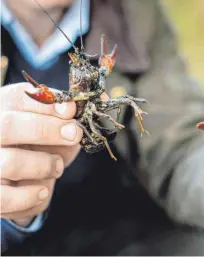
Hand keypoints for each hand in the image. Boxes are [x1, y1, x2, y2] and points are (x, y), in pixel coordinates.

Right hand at [0, 83, 82, 226]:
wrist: (20, 180)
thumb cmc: (40, 144)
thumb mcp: (57, 124)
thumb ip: (74, 113)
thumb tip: (101, 97)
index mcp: (5, 108)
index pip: (19, 97)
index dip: (47, 103)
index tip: (72, 109)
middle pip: (8, 126)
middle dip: (47, 130)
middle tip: (74, 134)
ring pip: (10, 163)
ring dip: (44, 165)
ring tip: (57, 167)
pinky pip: (5, 198)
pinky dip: (30, 196)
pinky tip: (43, 190)